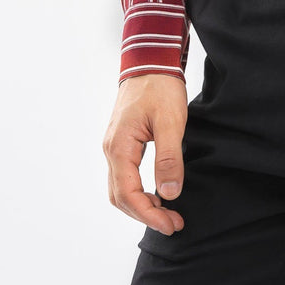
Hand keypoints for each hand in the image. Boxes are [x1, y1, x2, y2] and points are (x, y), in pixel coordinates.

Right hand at [103, 73, 188, 234]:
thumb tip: (169, 193)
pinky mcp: (122, 141)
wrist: (151, 60)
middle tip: (173, 223)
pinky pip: (125, 175)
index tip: (171, 224)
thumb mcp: (170, 121)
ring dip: (141, 205)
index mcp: (119, 147)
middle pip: (120, 197)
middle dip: (145, 214)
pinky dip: (139, 191)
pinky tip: (157, 191)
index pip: (129, 194)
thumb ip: (168, 158)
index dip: (149, 214)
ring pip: (120, 188)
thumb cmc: (160, 87)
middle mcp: (111, 149)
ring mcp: (114, 145)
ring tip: (167, 212)